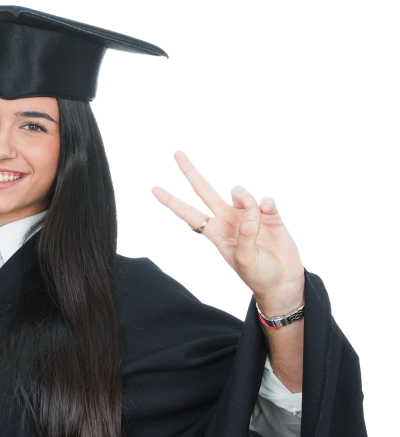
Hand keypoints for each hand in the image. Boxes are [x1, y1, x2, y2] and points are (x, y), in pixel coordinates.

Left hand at [150, 150, 304, 315]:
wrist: (283, 282)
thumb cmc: (258, 275)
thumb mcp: (245, 259)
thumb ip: (245, 235)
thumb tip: (250, 211)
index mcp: (215, 232)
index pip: (188, 213)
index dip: (171, 202)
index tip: (153, 189)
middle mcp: (227, 219)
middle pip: (205, 191)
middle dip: (191, 172)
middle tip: (177, 154)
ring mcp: (247, 215)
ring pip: (238, 192)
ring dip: (243, 197)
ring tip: (254, 214)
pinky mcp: (269, 215)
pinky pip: (264, 200)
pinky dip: (265, 203)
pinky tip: (267, 211)